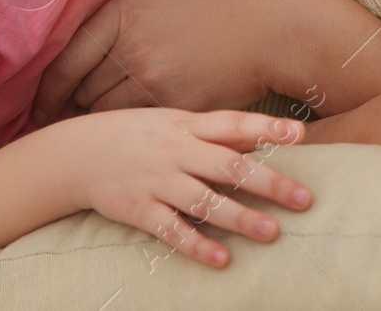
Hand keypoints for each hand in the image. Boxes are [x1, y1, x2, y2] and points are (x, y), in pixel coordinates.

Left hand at [32, 0, 304, 123]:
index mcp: (128, 12)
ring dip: (98, 123)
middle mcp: (135, 54)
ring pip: (110, 116)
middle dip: (70, 106)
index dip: (47, 87)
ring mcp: (160, 86)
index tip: (39, 102)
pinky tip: (129, 137)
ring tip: (89, 132)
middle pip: (83, 92)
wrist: (288, 25)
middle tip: (58, 119)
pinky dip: (132, 132)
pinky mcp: (185, 109)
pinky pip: (144, 126)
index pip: (69, 58)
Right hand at [71, 107, 312, 267]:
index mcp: (187, 126)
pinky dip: (196, 244)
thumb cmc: (136, 135)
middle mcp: (175, 151)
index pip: (232, 123)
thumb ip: (214, 131)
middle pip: (228, 165)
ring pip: (203, 200)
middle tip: (304, 198)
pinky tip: (221, 258)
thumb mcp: (173, 122)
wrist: (76, 153)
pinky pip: (171, 230)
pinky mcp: (139, 210)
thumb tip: (261, 134)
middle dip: (268, 182)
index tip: (298, 134)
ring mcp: (157, 180)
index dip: (266, 127)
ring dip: (239, 217)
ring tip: (272, 232)